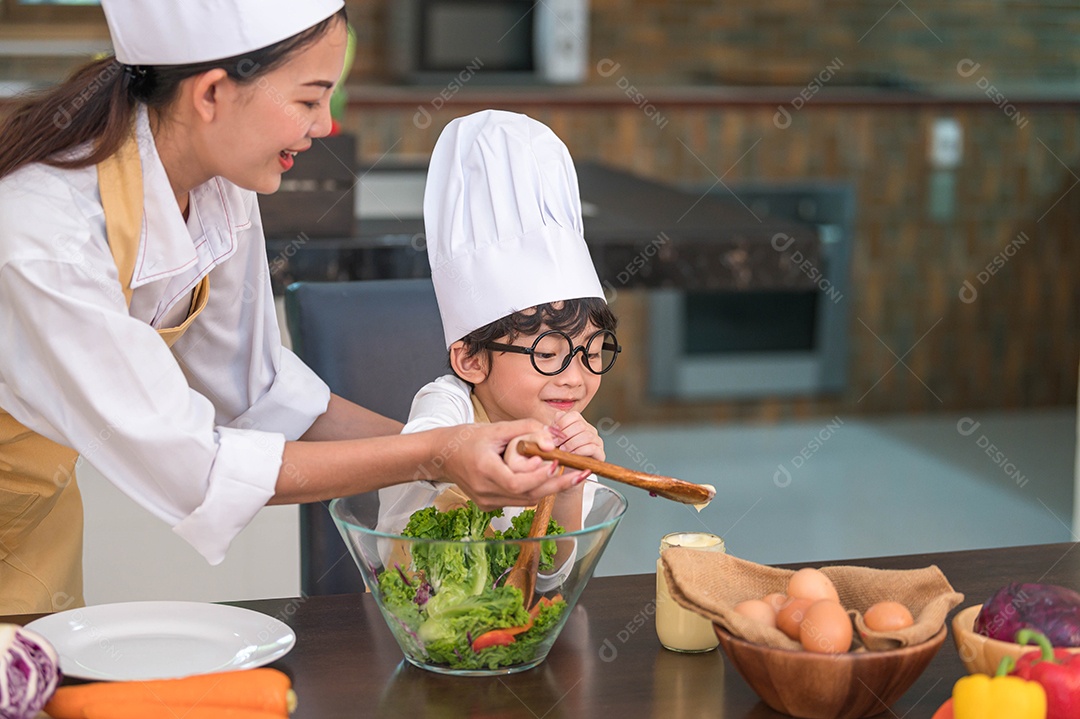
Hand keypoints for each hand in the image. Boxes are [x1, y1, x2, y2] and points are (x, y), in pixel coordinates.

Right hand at [435, 420, 586, 509]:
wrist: (441, 455)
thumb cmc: (465, 439)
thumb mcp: (495, 427)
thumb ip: (525, 429)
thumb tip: (551, 441)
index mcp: (484, 471)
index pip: (517, 483)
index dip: (539, 476)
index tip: (556, 462)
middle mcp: (485, 492)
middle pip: (528, 496)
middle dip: (557, 484)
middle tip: (580, 472)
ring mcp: (487, 502)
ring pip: (526, 500)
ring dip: (548, 487)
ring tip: (569, 472)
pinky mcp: (490, 505)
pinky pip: (518, 500)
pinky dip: (534, 489)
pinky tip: (545, 476)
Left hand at [552, 411, 604, 460]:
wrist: (567, 472)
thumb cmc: (560, 455)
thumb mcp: (553, 441)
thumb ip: (551, 432)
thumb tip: (548, 429)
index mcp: (579, 423)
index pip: (574, 415)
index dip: (562, 423)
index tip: (551, 433)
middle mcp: (590, 430)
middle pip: (580, 425)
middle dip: (565, 434)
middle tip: (555, 443)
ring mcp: (597, 441)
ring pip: (587, 436)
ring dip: (571, 443)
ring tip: (562, 450)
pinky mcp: (600, 454)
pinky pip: (592, 448)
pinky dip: (579, 451)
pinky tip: (571, 455)